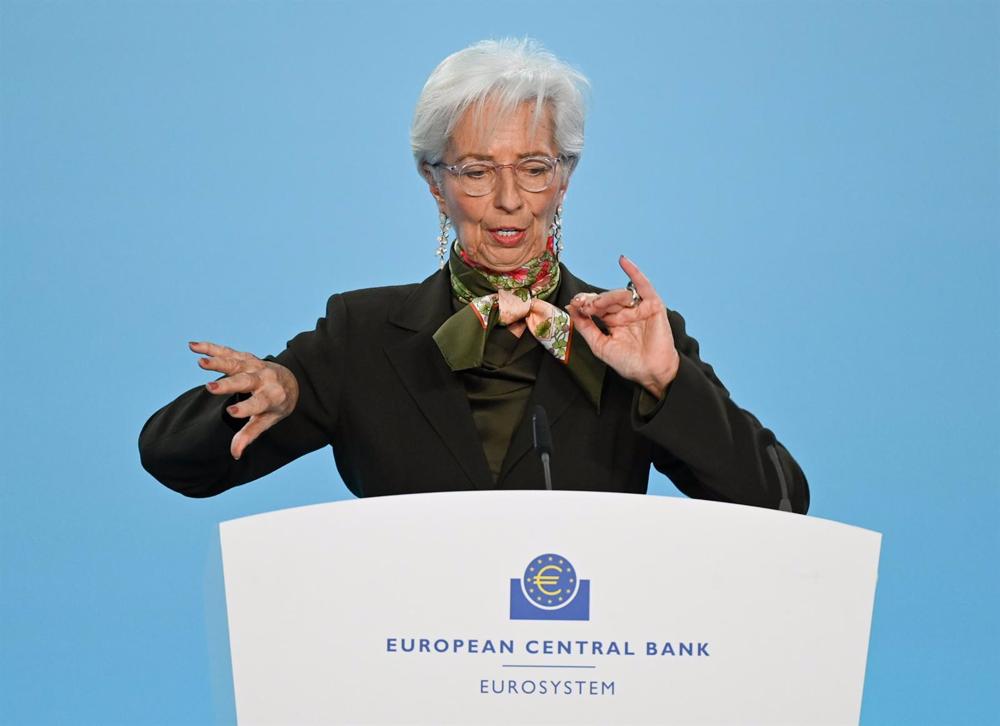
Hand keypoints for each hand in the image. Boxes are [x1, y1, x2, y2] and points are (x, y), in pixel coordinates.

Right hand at [189, 341, 299, 459]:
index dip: (245, 409)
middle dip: (228, 384)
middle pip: (245, 381)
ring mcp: (255, 365)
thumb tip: (236, 454)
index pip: (258, 404)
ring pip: (235, 363)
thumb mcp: (267, 420)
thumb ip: (250, 434)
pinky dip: (210, 348)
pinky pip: (227, 352)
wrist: (290, 381)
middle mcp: (265, 379)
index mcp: (272, 397)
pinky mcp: (246, 357)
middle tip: (210, 388)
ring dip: (217, 362)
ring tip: (200, 362)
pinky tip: (193, 346)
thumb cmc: (276, 405)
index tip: (231, 413)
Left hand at [565, 256, 679, 398]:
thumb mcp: (600, 346)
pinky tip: (622, 261)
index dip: (584, 303)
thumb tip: (571, 309)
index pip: (596, 306)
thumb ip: (585, 328)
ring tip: (596, 305)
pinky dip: (634, 272)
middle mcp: (625, 313)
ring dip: (606, 297)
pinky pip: (643, 285)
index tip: (573, 304)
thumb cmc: (628, 363)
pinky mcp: (653, 305)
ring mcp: (639, 308)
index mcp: (613, 322)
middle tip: (584, 305)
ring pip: (619, 294)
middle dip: (593, 301)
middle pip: (606, 299)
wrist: (651, 372)